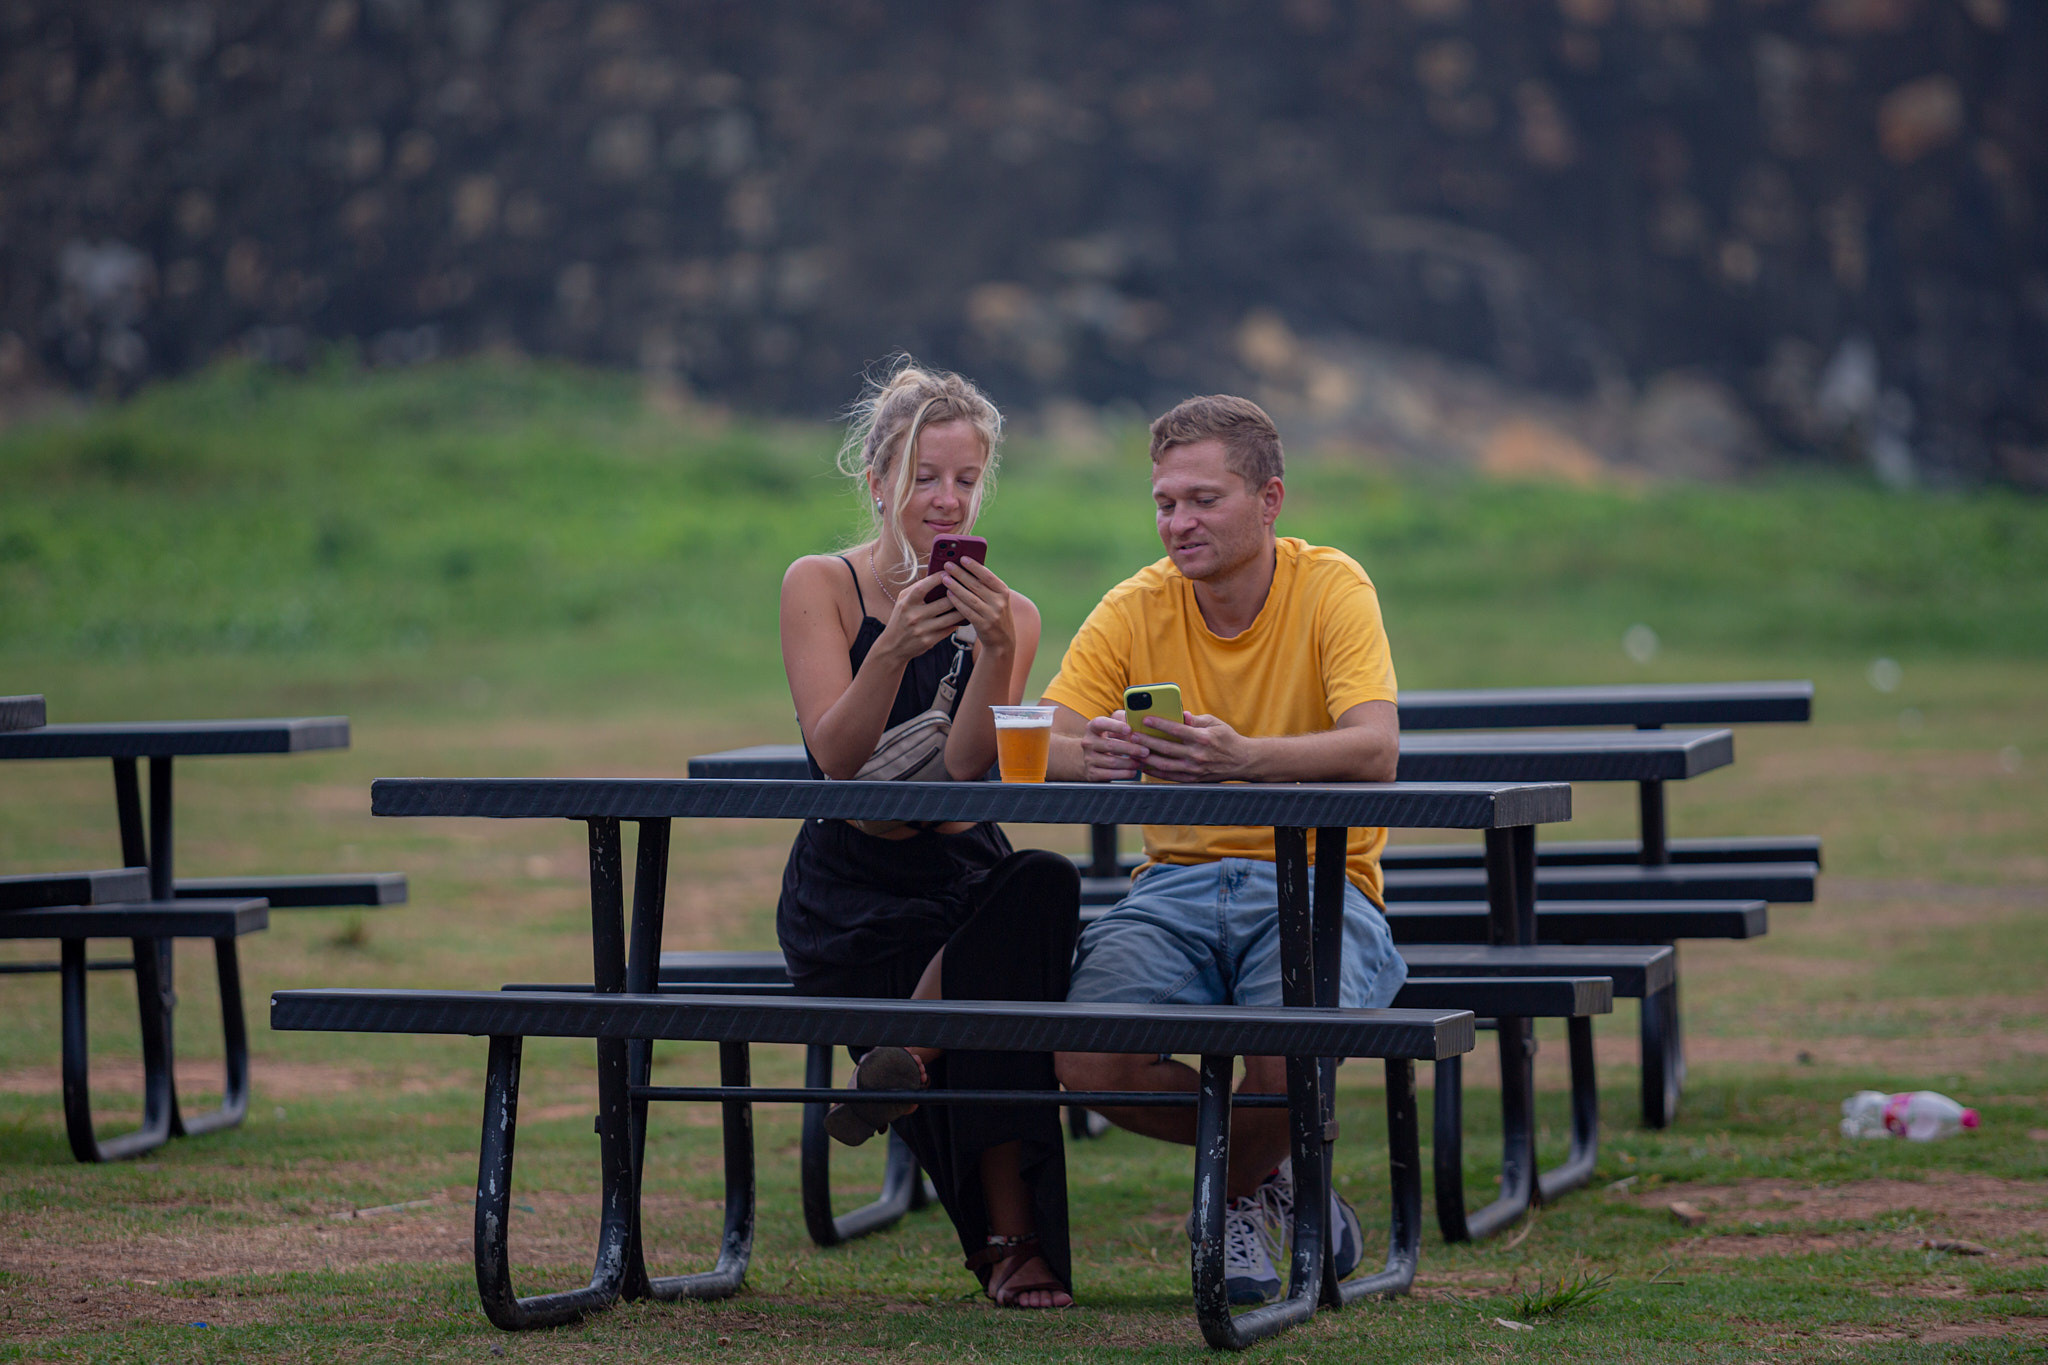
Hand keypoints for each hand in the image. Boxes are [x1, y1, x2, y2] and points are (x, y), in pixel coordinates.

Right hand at [873, 567, 964, 664]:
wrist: (893, 646)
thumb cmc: (901, 618)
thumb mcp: (903, 601)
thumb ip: (917, 588)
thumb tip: (938, 575)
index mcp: (907, 603)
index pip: (923, 587)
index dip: (937, 579)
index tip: (948, 572)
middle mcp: (914, 616)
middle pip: (943, 603)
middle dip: (957, 594)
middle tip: (968, 586)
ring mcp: (922, 630)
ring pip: (950, 618)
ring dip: (963, 609)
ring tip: (971, 602)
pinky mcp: (929, 641)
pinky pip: (948, 629)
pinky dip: (957, 622)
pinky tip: (964, 615)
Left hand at [937, 557, 1016, 656]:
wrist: (1003, 640)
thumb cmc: (995, 613)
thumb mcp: (996, 599)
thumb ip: (985, 586)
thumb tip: (966, 569)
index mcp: (1003, 592)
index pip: (988, 576)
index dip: (975, 566)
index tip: (962, 558)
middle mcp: (1000, 602)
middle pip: (976, 585)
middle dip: (960, 574)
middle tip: (947, 565)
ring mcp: (992, 615)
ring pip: (970, 598)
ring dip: (956, 586)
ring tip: (944, 578)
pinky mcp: (983, 625)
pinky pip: (967, 611)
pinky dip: (957, 602)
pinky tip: (948, 594)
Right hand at [1078, 711, 1146, 781]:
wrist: (1094, 759)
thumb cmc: (1110, 739)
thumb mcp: (1114, 727)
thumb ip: (1123, 719)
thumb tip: (1137, 716)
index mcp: (1093, 727)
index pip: (1101, 723)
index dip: (1115, 726)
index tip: (1129, 729)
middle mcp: (1088, 742)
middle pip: (1110, 745)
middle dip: (1131, 749)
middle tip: (1146, 751)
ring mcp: (1088, 759)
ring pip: (1112, 762)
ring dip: (1130, 763)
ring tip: (1142, 762)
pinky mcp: (1092, 773)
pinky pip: (1110, 775)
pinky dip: (1124, 774)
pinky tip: (1133, 771)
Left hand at [1131, 712, 1254, 782]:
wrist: (1242, 761)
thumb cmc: (1227, 738)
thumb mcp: (1215, 723)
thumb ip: (1196, 719)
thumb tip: (1181, 714)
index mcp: (1203, 738)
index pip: (1177, 730)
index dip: (1159, 724)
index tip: (1145, 719)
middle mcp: (1198, 755)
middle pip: (1167, 748)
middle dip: (1147, 741)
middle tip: (1132, 735)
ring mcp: (1194, 769)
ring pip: (1165, 765)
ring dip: (1147, 759)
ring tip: (1133, 751)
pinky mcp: (1193, 779)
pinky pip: (1170, 777)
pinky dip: (1155, 772)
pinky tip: (1144, 766)